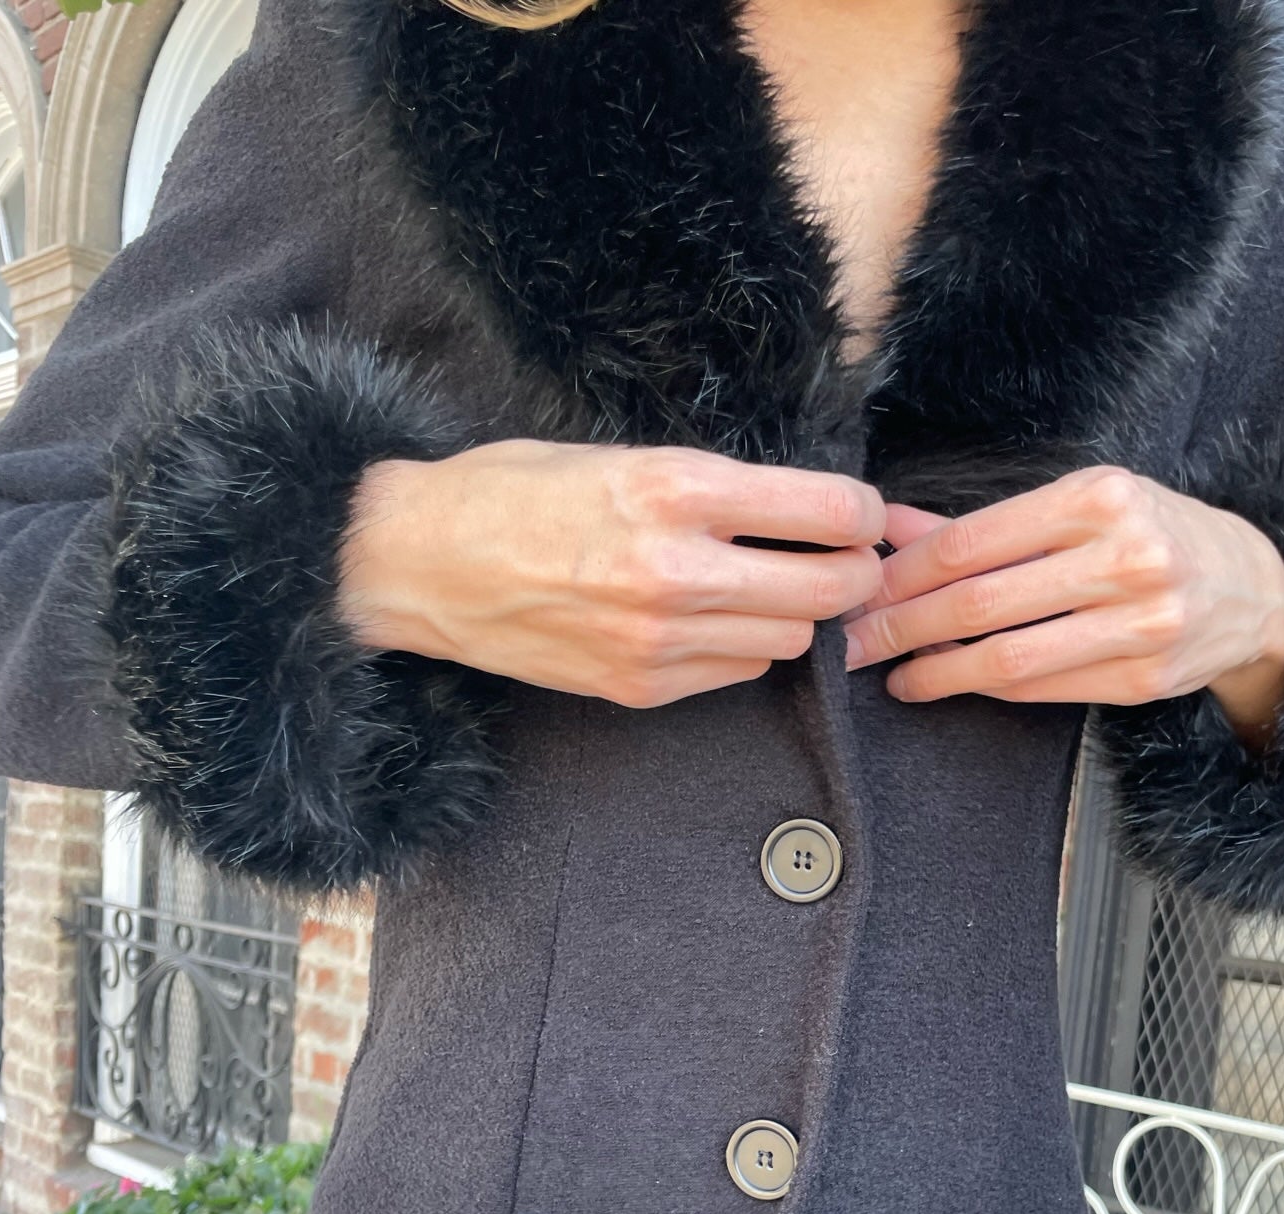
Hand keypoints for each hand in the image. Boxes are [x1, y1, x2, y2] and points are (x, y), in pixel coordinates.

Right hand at [338, 439, 886, 707]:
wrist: (419, 565)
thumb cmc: (513, 493)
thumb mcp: (620, 456)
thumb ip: (715, 488)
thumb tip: (806, 510)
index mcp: (676, 490)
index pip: (827, 513)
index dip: (864, 516)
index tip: (863, 516)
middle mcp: (677, 570)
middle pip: (828, 589)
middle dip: (853, 574)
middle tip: (847, 561)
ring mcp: (660, 639)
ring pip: (790, 639)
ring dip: (795, 614)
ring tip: (767, 587)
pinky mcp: (641, 687)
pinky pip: (738, 673)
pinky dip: (744, 647)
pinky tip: (715, 620)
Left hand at [843, 466, 1283, 745]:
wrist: (1254, 588)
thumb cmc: (1154, 533)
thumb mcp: (1081, 504)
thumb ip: (987, 524)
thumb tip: (890, 526)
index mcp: (1101, 497)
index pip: (972, 542)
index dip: (904, 574)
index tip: (863, 592)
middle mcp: (1126, 557)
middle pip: (979, 604)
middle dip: (903, 628)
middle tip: (857, 644)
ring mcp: (1140, 623)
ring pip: (1006, 659)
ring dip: (935, 673)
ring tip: (895, 674)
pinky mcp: (1145, 679)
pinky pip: (1041, 689)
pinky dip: (986, 689)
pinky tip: (952, 683)